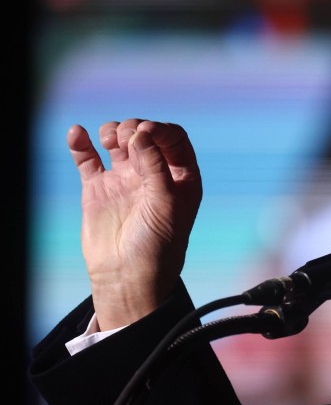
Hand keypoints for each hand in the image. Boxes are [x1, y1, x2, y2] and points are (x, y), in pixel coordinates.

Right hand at [68, 120, 202, 329]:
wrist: (126, 276)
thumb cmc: (157, 245)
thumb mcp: (166, 204)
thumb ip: (155, 166)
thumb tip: (142, 132)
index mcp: (180, 178)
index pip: (174, 139)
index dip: (160, 130)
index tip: (146, 131)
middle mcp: (153, 174)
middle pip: (145, 134)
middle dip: (135, 128)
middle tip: (127, 140)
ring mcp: (124, 179)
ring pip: (118, 141)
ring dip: (113, 132)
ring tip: (111, 143)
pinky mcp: (98, 188)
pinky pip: (88, 158)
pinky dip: (81, 143)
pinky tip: (76, 133)